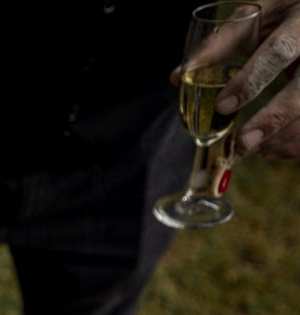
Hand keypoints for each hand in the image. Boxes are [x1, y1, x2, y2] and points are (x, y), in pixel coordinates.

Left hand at [217, 0, 299, 157]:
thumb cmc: (281, 13)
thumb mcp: (254, 16)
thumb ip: (220, 43)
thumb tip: (179, 77)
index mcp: (299, 21)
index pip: (278, 52)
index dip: (251, 80)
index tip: (223, 106)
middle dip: (272, 119)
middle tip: (242, 144)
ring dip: (283, 137)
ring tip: (250, 149)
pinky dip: (294, 143)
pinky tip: (272, 150)